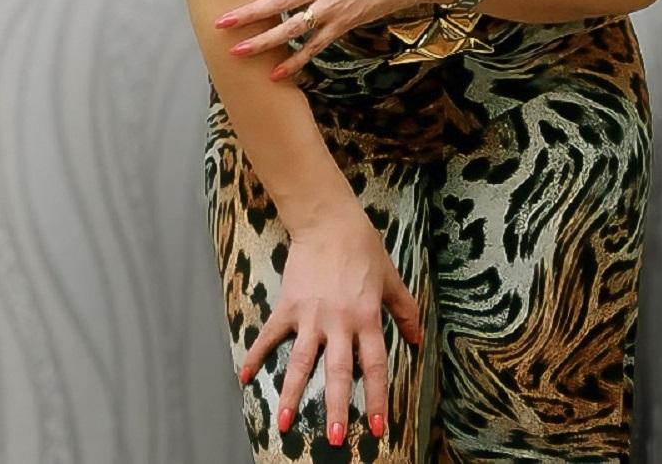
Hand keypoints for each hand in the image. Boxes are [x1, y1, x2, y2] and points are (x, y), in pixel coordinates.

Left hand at [215, 0, 467, 78]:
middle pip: (279, 1)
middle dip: (249, 13)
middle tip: (222, 23)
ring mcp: (336, 8)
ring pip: (293, 28)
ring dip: (264, 41)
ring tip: (239, 51)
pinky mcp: (348, 24)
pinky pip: (317, 46)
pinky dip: (297, 61)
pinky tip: (278, 73)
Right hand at [238, 205, 423, 445]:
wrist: (328, 221)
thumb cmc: (363, 248)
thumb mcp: (391, 279)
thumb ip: (404, 312)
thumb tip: (417, 341)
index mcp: (366, 318)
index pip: (374, 365)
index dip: (378, 398)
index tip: (378, 427)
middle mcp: (339, 322)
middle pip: (338, 372)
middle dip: (337, 408)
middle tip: (336, 439)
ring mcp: (310, 316)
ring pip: (301, 363)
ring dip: (293, 395)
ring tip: (286, 425)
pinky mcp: (288, 306)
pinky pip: (270, 336)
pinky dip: (256, 355)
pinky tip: (244, 377)